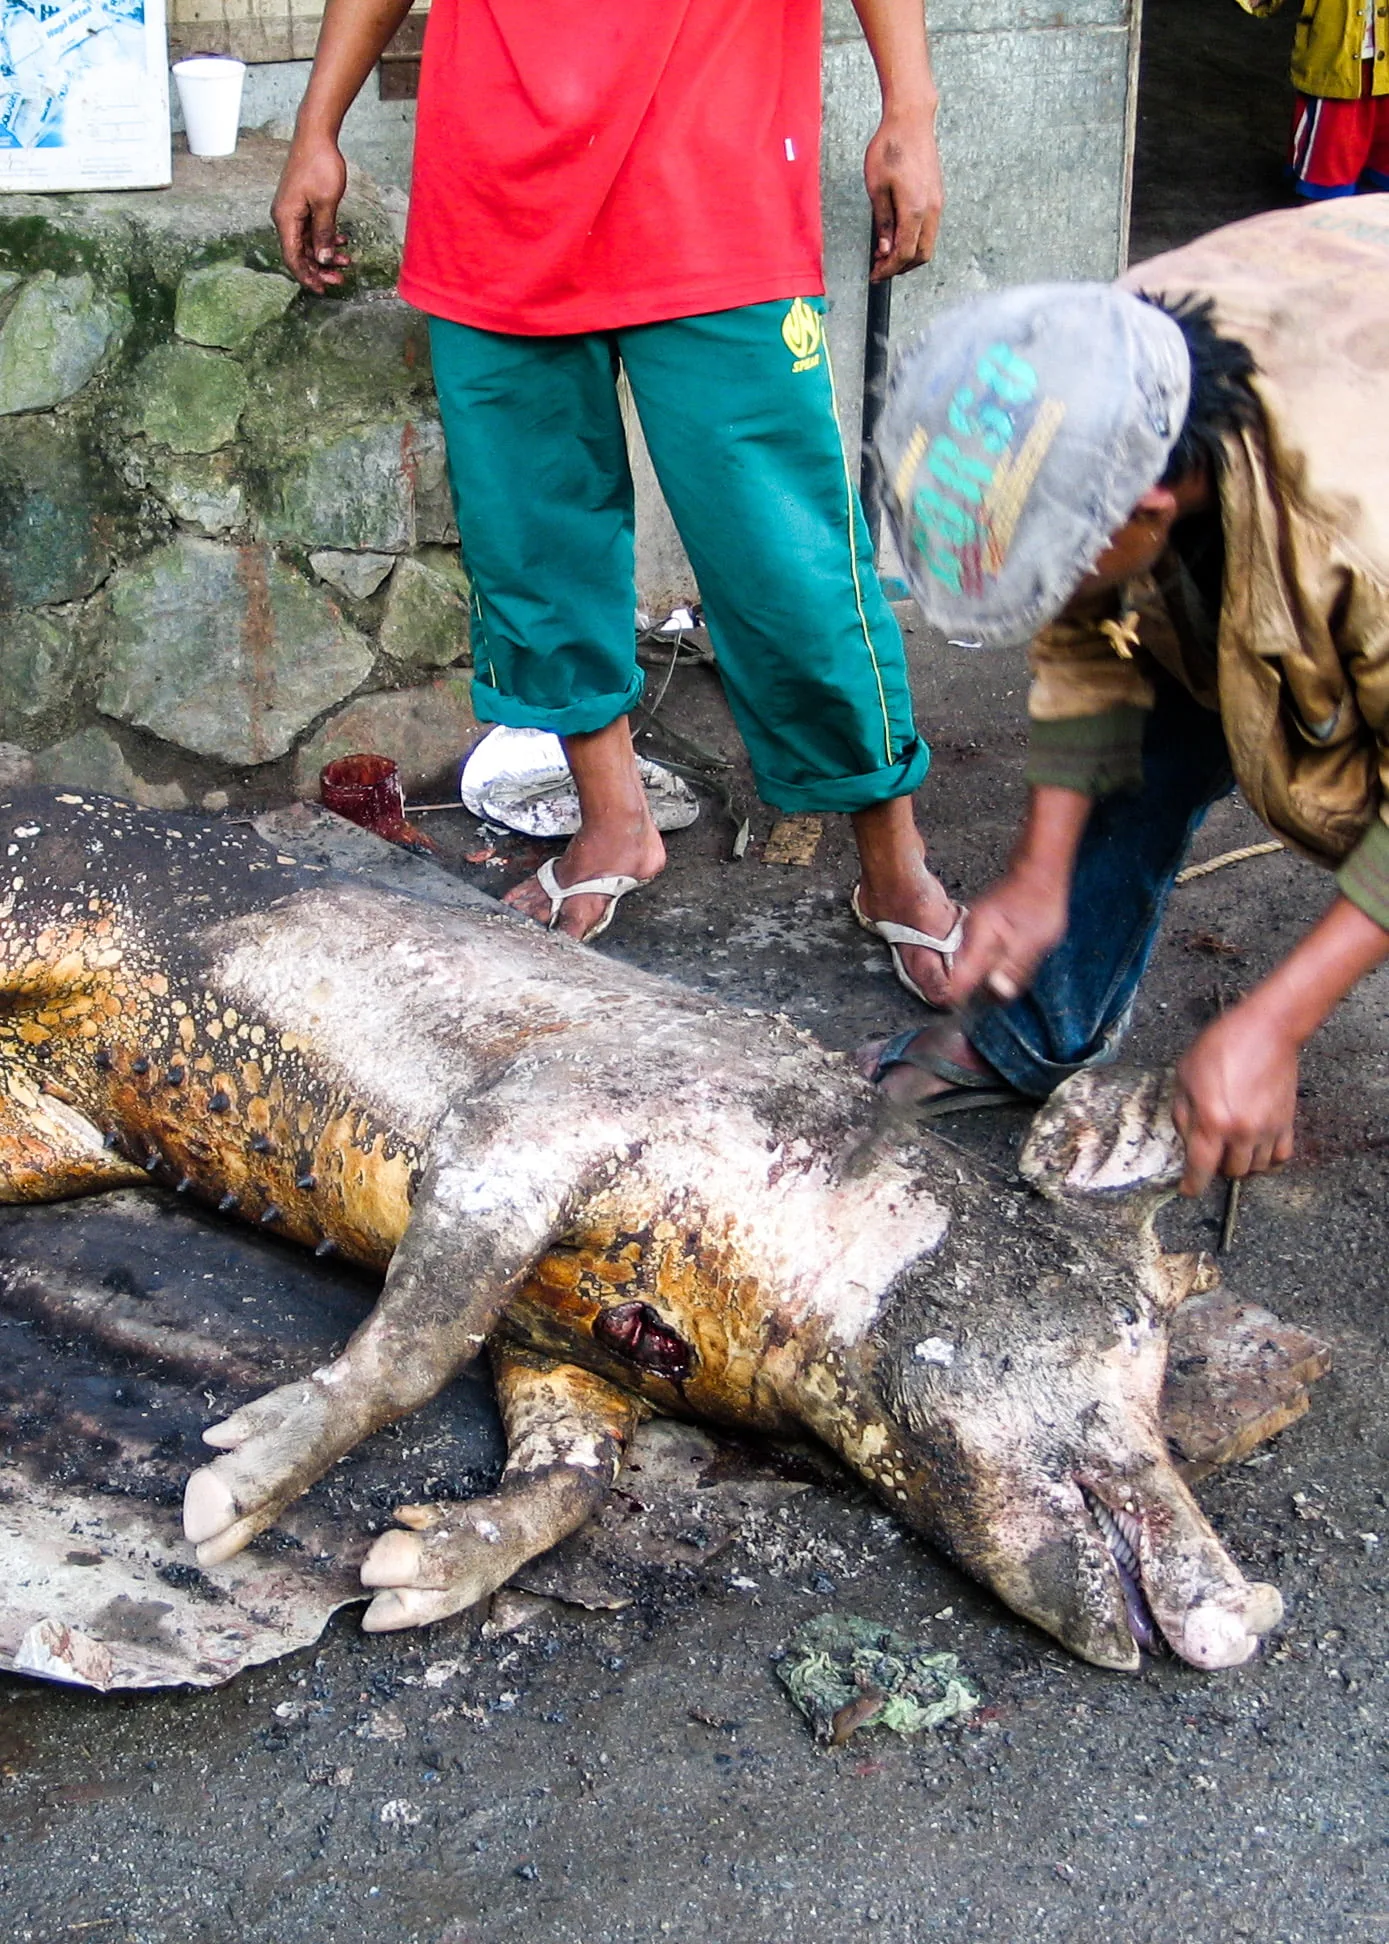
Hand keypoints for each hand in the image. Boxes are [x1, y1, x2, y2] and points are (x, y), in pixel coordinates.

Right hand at [272, 136, 351, 292]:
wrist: (315, 135)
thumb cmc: (319, 165)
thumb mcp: (326, 204)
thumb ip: (324, 233)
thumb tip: (323, 259)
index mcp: (286, 219)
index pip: (293, 258)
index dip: (308, 276)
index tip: (323, 290)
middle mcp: (284, 217)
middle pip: (300, 253)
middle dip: (320, 269)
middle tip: (341, 279)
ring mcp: (292, 210)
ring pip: (308, 242)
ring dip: (326, 253)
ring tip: (346, 260)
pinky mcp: (300, 204)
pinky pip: (311, 228)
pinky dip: (325, 237)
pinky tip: (342, 240)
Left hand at [864, 108, 942, 280]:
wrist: (911, 120)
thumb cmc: (890, 148)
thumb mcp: (877, 188)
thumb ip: (883, 222)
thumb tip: (884, 250)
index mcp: (915, 210)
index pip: (904, 254)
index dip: (888, 270)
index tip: (875, 275)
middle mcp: (931, 210)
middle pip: (922, 255)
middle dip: (901, 268)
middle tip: (880, 268)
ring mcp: (938, 203)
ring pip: (928, 243)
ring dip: (909, 255)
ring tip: (887, 253)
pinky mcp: (938, 196)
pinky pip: (930, 229)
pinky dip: (916, 240)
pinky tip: (899, 235)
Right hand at [948, 865, 1069, 1006]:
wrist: (1036, 876)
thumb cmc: (1039, 902)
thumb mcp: (1034, 940)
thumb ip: (1014, 968)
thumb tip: (998, 993)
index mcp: (977, 938)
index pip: (954, 979)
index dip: (960, 1000)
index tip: (971, 1012)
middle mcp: (964, 937)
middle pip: (956, 978)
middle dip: (974, 994)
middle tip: (997, 996)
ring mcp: (967, 935)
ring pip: (964, 972)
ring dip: (981, 983)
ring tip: (1004, 981)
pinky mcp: (974, 936)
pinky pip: (973, 962)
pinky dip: (986, 971)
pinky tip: (1002, 970)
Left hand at [1170, 1003, 1298, 1197]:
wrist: (1266, 1029)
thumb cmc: (1221, 1046)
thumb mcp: (1185, 1075)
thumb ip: (1183, 1113)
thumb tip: (1187, 1140)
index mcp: (1212, 1121)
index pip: (1200, 1169)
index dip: (1192, 1185)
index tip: (1188, 1190)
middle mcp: (1241, 1131)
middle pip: (1230, 1172)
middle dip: (1216, 1169)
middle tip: (1210, 1154)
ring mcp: (1268, 1129)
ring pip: (1255, 1168)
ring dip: (1241, 1163)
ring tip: (1231, 1147)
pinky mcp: (1287, 1122)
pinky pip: (1280, 1156)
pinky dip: (1268, 1158)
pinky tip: (1256, 1146)